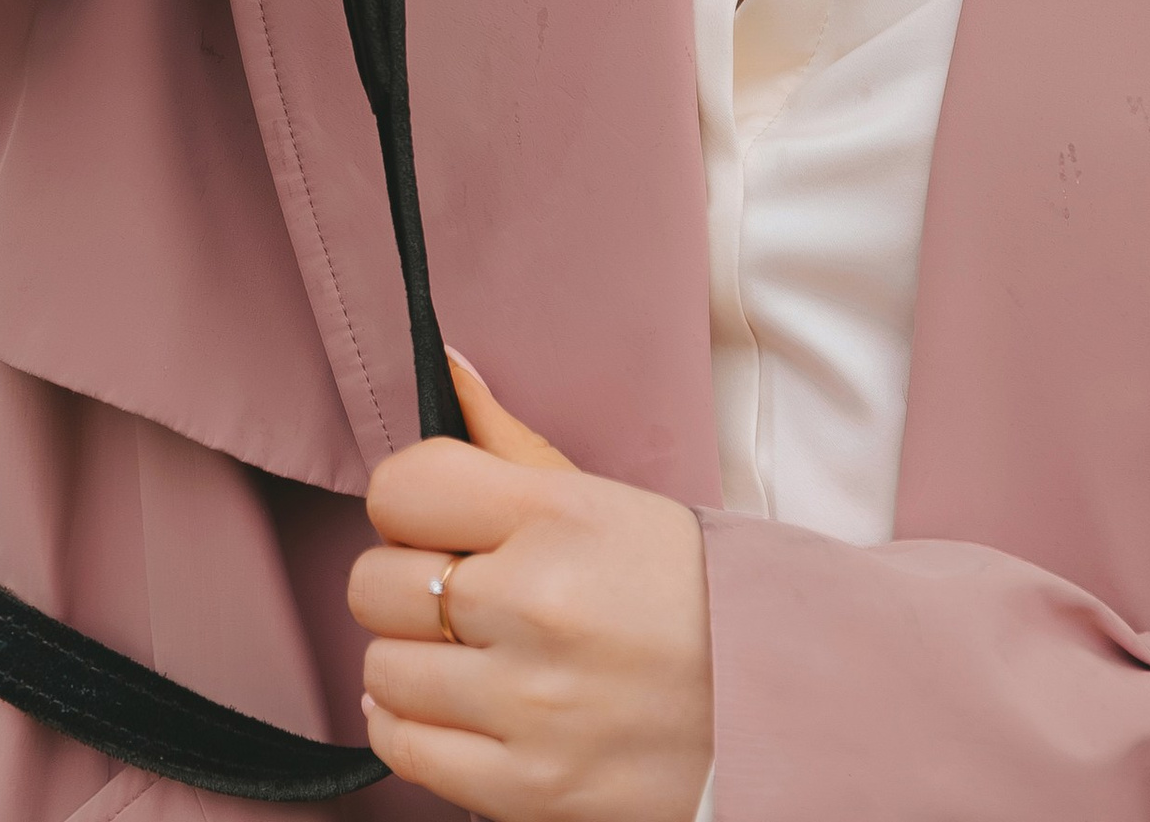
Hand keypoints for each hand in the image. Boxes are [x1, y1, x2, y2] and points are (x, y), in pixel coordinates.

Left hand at [351, 354, 712, 818]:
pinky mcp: (527, 790)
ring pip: (382, 670)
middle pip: (373, 584)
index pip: (400, 488)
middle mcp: (536, 604)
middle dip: (403, 585)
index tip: (433, 525)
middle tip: (452, 596)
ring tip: (464, 657)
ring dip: (412, 662)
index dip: (406, 506)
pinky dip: (409, 727)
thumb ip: (510, 444)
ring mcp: (529, 705)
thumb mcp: (607, 501)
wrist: (776, 711)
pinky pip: (404, 750)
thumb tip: (446, 368)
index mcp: (557, 515)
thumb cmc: (685, 594)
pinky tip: (446, 707)